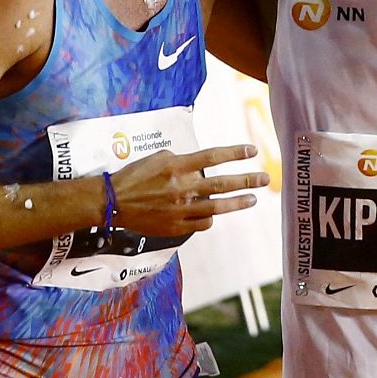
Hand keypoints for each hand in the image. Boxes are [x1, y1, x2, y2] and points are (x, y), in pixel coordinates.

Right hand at [110, 143, 269, 238]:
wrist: (112, 202)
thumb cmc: (133, 176)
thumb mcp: (156, 158)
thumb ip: (181, 160)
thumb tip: (198, 165)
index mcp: (176, 166)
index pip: (212, 157)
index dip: (235, 153)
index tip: (252, 151)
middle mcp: (181, 187)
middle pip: (222, 183)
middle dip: (246, 180)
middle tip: (264, 178)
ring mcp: (180, 209)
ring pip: (217, 207)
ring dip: (238, 202)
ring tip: (252, 199)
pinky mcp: (175, 226)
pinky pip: (202, 223)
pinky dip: (210, 218)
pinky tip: (215, 215)